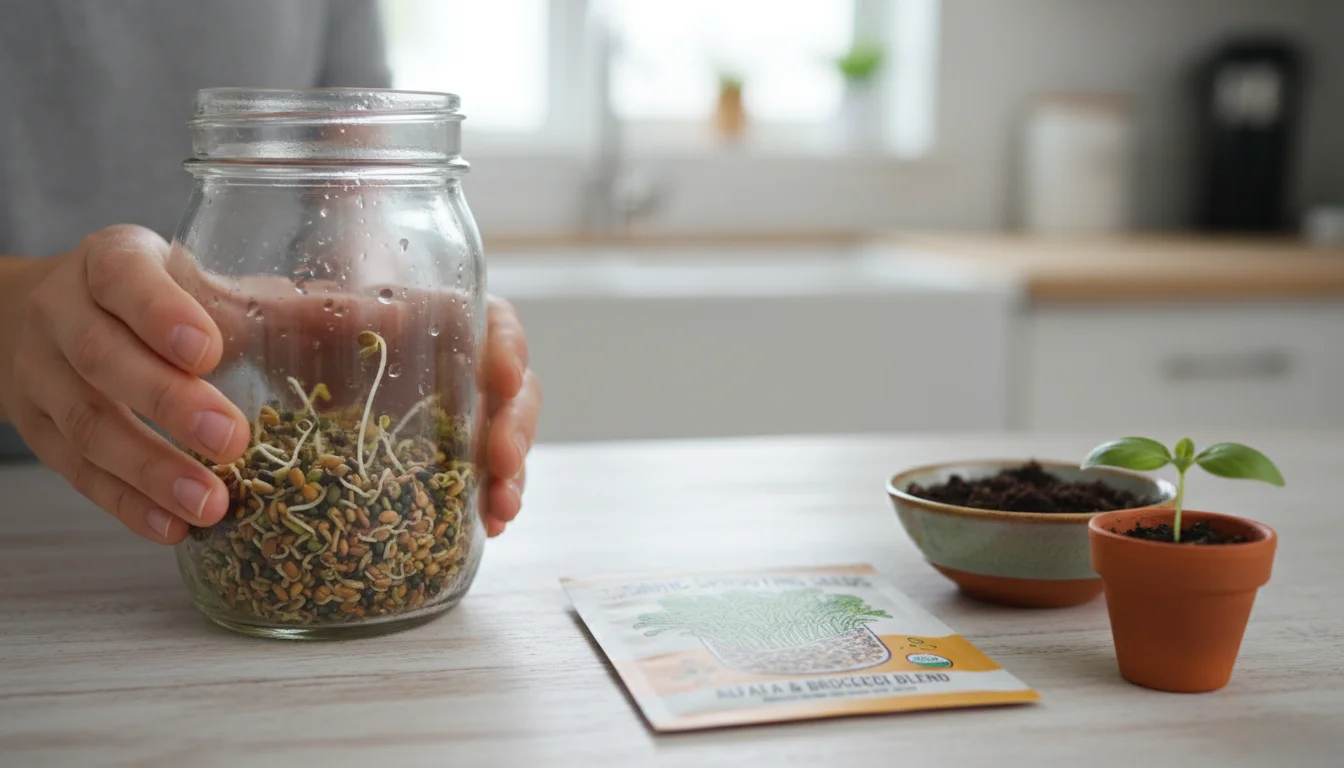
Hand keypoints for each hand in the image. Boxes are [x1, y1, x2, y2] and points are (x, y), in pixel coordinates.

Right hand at [1, 224, 540, 542]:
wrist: (56, 315)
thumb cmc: (165, 301)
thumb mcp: (219, 289)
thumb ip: (298, 309)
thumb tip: (403, 320)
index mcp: (114, 262)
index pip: (127, 279)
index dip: (162, 314)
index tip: (209, 349)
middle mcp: (66, 313)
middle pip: (105, 358)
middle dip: (168, 402)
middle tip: (231, 440)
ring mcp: (42, 375)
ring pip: (87, 425)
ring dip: (150, 470)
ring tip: (210, 505)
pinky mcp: (37, 430)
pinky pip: (78, 473)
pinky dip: (127, 504)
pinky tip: (173, 529)